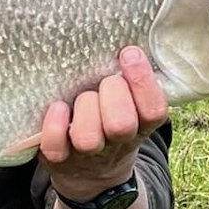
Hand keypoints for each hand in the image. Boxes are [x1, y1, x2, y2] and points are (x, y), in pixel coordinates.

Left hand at [40, 46, 167, 202]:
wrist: (91, 173)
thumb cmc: (110, 121)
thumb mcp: (131, 106)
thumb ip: (132, 80)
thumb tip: (127, 35)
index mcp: (141, 126)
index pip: (154, 109)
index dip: (143, 82)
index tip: (128, 52)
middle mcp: (117, 142)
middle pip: (121, 124)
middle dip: (111, 94)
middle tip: (106, 81)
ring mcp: (87, 153)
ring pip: (88, 137)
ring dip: (85, 110)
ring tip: (81, 97)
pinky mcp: (59, 158)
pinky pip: (56, 146)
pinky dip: (55, 126)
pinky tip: (58, 108)